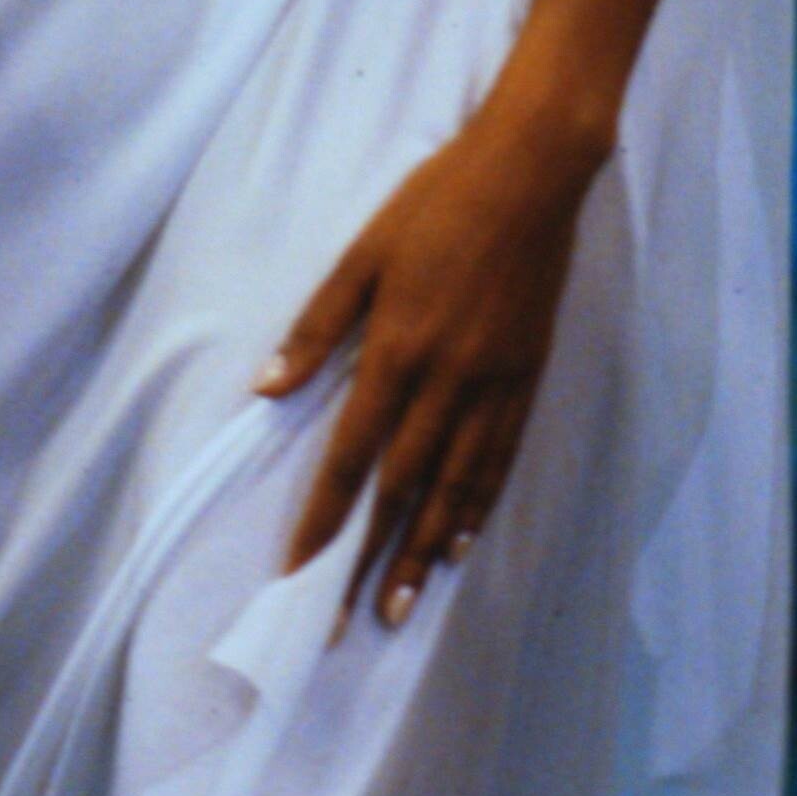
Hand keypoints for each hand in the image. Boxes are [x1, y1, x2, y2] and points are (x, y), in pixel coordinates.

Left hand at [260, 91, 607, 630]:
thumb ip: (316, 328)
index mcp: (396, 351)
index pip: (351, 458)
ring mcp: (493, 385)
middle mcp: (446, 383)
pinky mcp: (527, 377)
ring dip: (424, 551)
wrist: (531, 174)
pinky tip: (461, 543)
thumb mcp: (362, 254)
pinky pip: (500, 458)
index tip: (299, 573)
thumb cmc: (435, 204)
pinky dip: (479, 506)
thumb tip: (265, 390)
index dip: (324, 520)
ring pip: (454, 487)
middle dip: (371, 559)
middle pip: (401, 490)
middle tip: (348, 622)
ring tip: (401, 604)